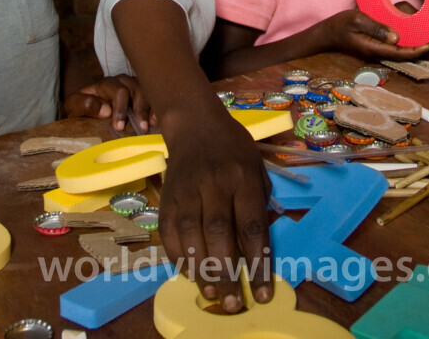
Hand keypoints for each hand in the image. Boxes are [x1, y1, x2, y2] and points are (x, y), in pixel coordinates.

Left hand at [62, 74, 154, 132]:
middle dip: (141, 109)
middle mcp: (124, 82)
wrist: (85, 104)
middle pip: (138, 89)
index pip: (119, 92)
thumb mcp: (73, 105)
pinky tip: (156, 122)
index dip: (121, 109)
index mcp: (107, 84)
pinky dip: (156, 109)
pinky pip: (154, 97)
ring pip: (148, 91)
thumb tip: (105, 111)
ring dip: (151, 109)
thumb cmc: (81, 106)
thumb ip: (84, 104)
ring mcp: (136, 87)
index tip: (120, 127)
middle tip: (142, 128)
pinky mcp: (143, 94)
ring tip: (151, 125)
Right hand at [159, 103, 271, 312]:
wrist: (195, 124)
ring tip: (211, 295)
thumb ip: (259, 204)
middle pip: (219, 233)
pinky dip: (178, 256)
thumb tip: (258, 248)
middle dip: (226, 273)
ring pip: (191, 234)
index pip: (252, 225)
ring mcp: (187, 190)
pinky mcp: (166, 197)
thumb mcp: (257, 168)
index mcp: (243, 177)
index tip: (262, 292)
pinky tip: (189, 274)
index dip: (258, 262)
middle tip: (233, 303)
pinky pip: (169, 232)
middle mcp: (214, 184)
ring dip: (200, 270)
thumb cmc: (234, 148)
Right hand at [315, 9, 428, 61]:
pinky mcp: (377, 45)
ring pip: (400, 49)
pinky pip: (395, 44)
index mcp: (374, 49)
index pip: (400, 53)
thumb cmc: (340, 25)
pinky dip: (405, 39)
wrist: (327, 33)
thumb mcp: (356, 20)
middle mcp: (378, 52)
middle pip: (404, 54)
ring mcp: (378, 50)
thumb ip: (376, 27)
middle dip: (421, 50)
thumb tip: (396, 37)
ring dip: (414, 44)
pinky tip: (413, 31)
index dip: (416, 51)